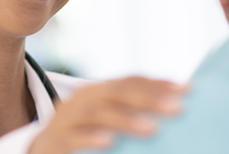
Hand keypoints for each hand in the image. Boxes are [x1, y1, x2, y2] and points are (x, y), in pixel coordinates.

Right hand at [28, 77, 187, 153]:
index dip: (159, 83)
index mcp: (96, 92)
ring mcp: (65, 119)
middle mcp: (81, 100)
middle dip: (149, 99)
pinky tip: (111, 143)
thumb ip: (128, 113)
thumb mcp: (104, 120)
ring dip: (126, 119)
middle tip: (178, 108)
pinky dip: (92, 138)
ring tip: (152, 129)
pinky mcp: (54, 140)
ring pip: (98, 112)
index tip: (189, 89)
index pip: (130, 81)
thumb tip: (172, 110)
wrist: (39, 152)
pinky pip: (73, 137)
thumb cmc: (80, 136)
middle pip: (117, 92)